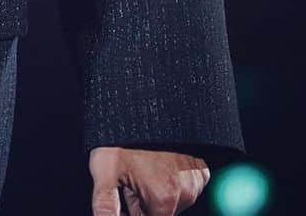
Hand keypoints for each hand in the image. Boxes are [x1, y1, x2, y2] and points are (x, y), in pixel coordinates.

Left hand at [90, 147, 210, 214]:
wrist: (144, 100)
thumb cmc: (122, 136)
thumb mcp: (104, 170)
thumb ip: (105, 206)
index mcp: (164, 201)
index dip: (133, 209)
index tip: (126, 193)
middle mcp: (186, 194)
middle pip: (161, 212)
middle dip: (144, 201)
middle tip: (132, 175)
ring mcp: (196, 180)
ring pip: (173, 199)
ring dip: (158, 190)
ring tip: (144, 164)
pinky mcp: (201, 168)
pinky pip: (187, 184)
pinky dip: (173, 178)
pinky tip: (159, 161)